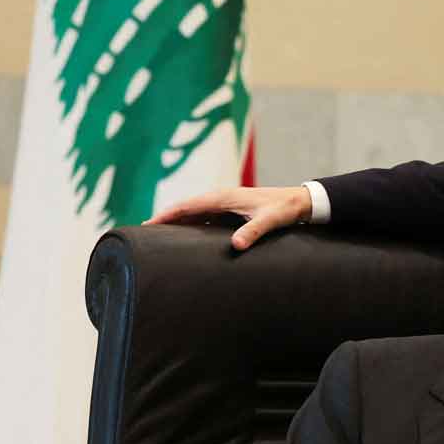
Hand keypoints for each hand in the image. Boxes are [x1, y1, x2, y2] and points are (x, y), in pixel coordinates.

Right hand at [145, 185, 311, 250]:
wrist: (300, 201)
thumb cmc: (284, 209)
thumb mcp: (270, 220)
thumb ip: (253, 231)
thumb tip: (236, 246)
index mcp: (224, 197)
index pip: (187, 205)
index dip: (166, 215)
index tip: (146, 225)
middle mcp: (221, 198)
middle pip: (186, 209)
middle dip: (165, 220)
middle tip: (143, 235)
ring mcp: (226, 204)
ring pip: (194, 214)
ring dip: (177, 224)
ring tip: (158, 239)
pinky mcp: (232, 211)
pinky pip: (205, 218)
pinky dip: (192, 226)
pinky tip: (186, 239)